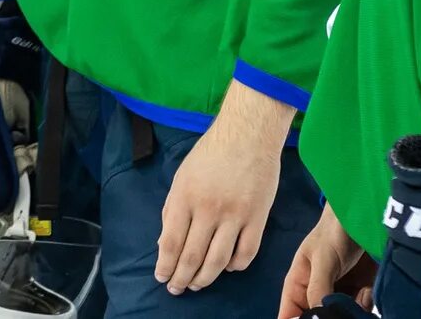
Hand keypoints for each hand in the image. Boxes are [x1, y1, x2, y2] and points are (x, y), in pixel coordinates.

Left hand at [157, 81, 296, 294]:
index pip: (170, 243)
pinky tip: (227, 266)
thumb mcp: (182, 176)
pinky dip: (235, 266)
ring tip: (198, 284)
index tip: (162, 278)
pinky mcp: (258, 217)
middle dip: (182, 278)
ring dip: (205, 278)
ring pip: (218, 262)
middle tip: (178, 288)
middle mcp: (208, 208)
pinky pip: (246, 253)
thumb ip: (172, 209)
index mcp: (185, 196)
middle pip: (192, 257)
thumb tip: (165, 244)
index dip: (165, 266)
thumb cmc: (211, 152)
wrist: (249, 133)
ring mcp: (235, 214)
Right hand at [278, 203, 364, 318]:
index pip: (289, 315)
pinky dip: (365, 305)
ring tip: (359, 295)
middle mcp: (317, 294)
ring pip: (342, 316)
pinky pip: (360, 310)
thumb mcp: (323, 259)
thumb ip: (318, 288)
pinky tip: (367, 290)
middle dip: (332, 316)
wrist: (365, 215)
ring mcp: (339, 294)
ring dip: (351, 313)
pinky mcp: (359, 292)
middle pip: (318, 317)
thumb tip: (317, 316)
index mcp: (299, 286)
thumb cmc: (334, 230)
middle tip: (344, 308)